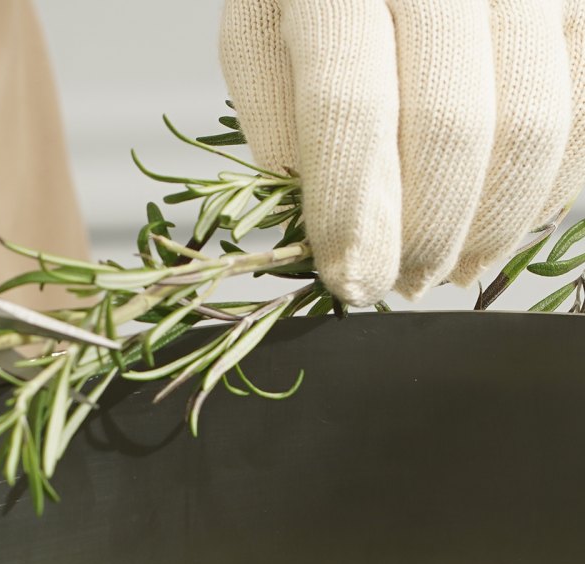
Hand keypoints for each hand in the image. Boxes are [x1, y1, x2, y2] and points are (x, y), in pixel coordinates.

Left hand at [221, 0, 584, 305]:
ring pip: (530, 124)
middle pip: (452, 126)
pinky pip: (580, 110)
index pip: (353, 108)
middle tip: (402, 282)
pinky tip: (501, 224)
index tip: (352, 281)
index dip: (357, 212)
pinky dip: (545, 186)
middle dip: (427, 231)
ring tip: (447, 266)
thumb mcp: (263, 36)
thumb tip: (320, 225)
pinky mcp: (572, 4)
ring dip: (489, 222)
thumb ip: (280, 121)